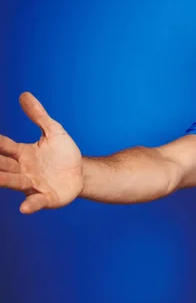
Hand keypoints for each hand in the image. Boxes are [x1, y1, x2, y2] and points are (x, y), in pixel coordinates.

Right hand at [0, 92, 83, 213]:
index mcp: (21, 153)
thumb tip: (24, 94)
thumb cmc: (63, 153)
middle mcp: (22, 170)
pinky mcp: (47, 197)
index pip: (3, 146)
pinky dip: (30, 204)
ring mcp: (33, 184)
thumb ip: (38, 116)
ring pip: (14, 182)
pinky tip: (24, 207)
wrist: (81, 172)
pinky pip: (36, 201)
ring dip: (4, 181)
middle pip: (2, 165)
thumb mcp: (54, 131)